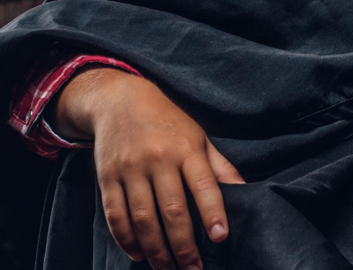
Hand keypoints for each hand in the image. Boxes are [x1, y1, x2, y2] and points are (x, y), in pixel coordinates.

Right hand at [53, 68, 244, 269]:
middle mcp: (158, 159)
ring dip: (156, 251)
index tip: (221, 237)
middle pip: (172, 210)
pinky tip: (139, 255)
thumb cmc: (168, 123)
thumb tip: (244, 190)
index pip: (203, 184)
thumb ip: (219, 166)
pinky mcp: (107, 178)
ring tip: (168, 269)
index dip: (213, 212)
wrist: (120, 101)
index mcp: (187, 149)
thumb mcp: (199, 137)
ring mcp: (130, 169)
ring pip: (143, 219)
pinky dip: (126, 240)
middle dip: (183, 246)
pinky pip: (115, 216)